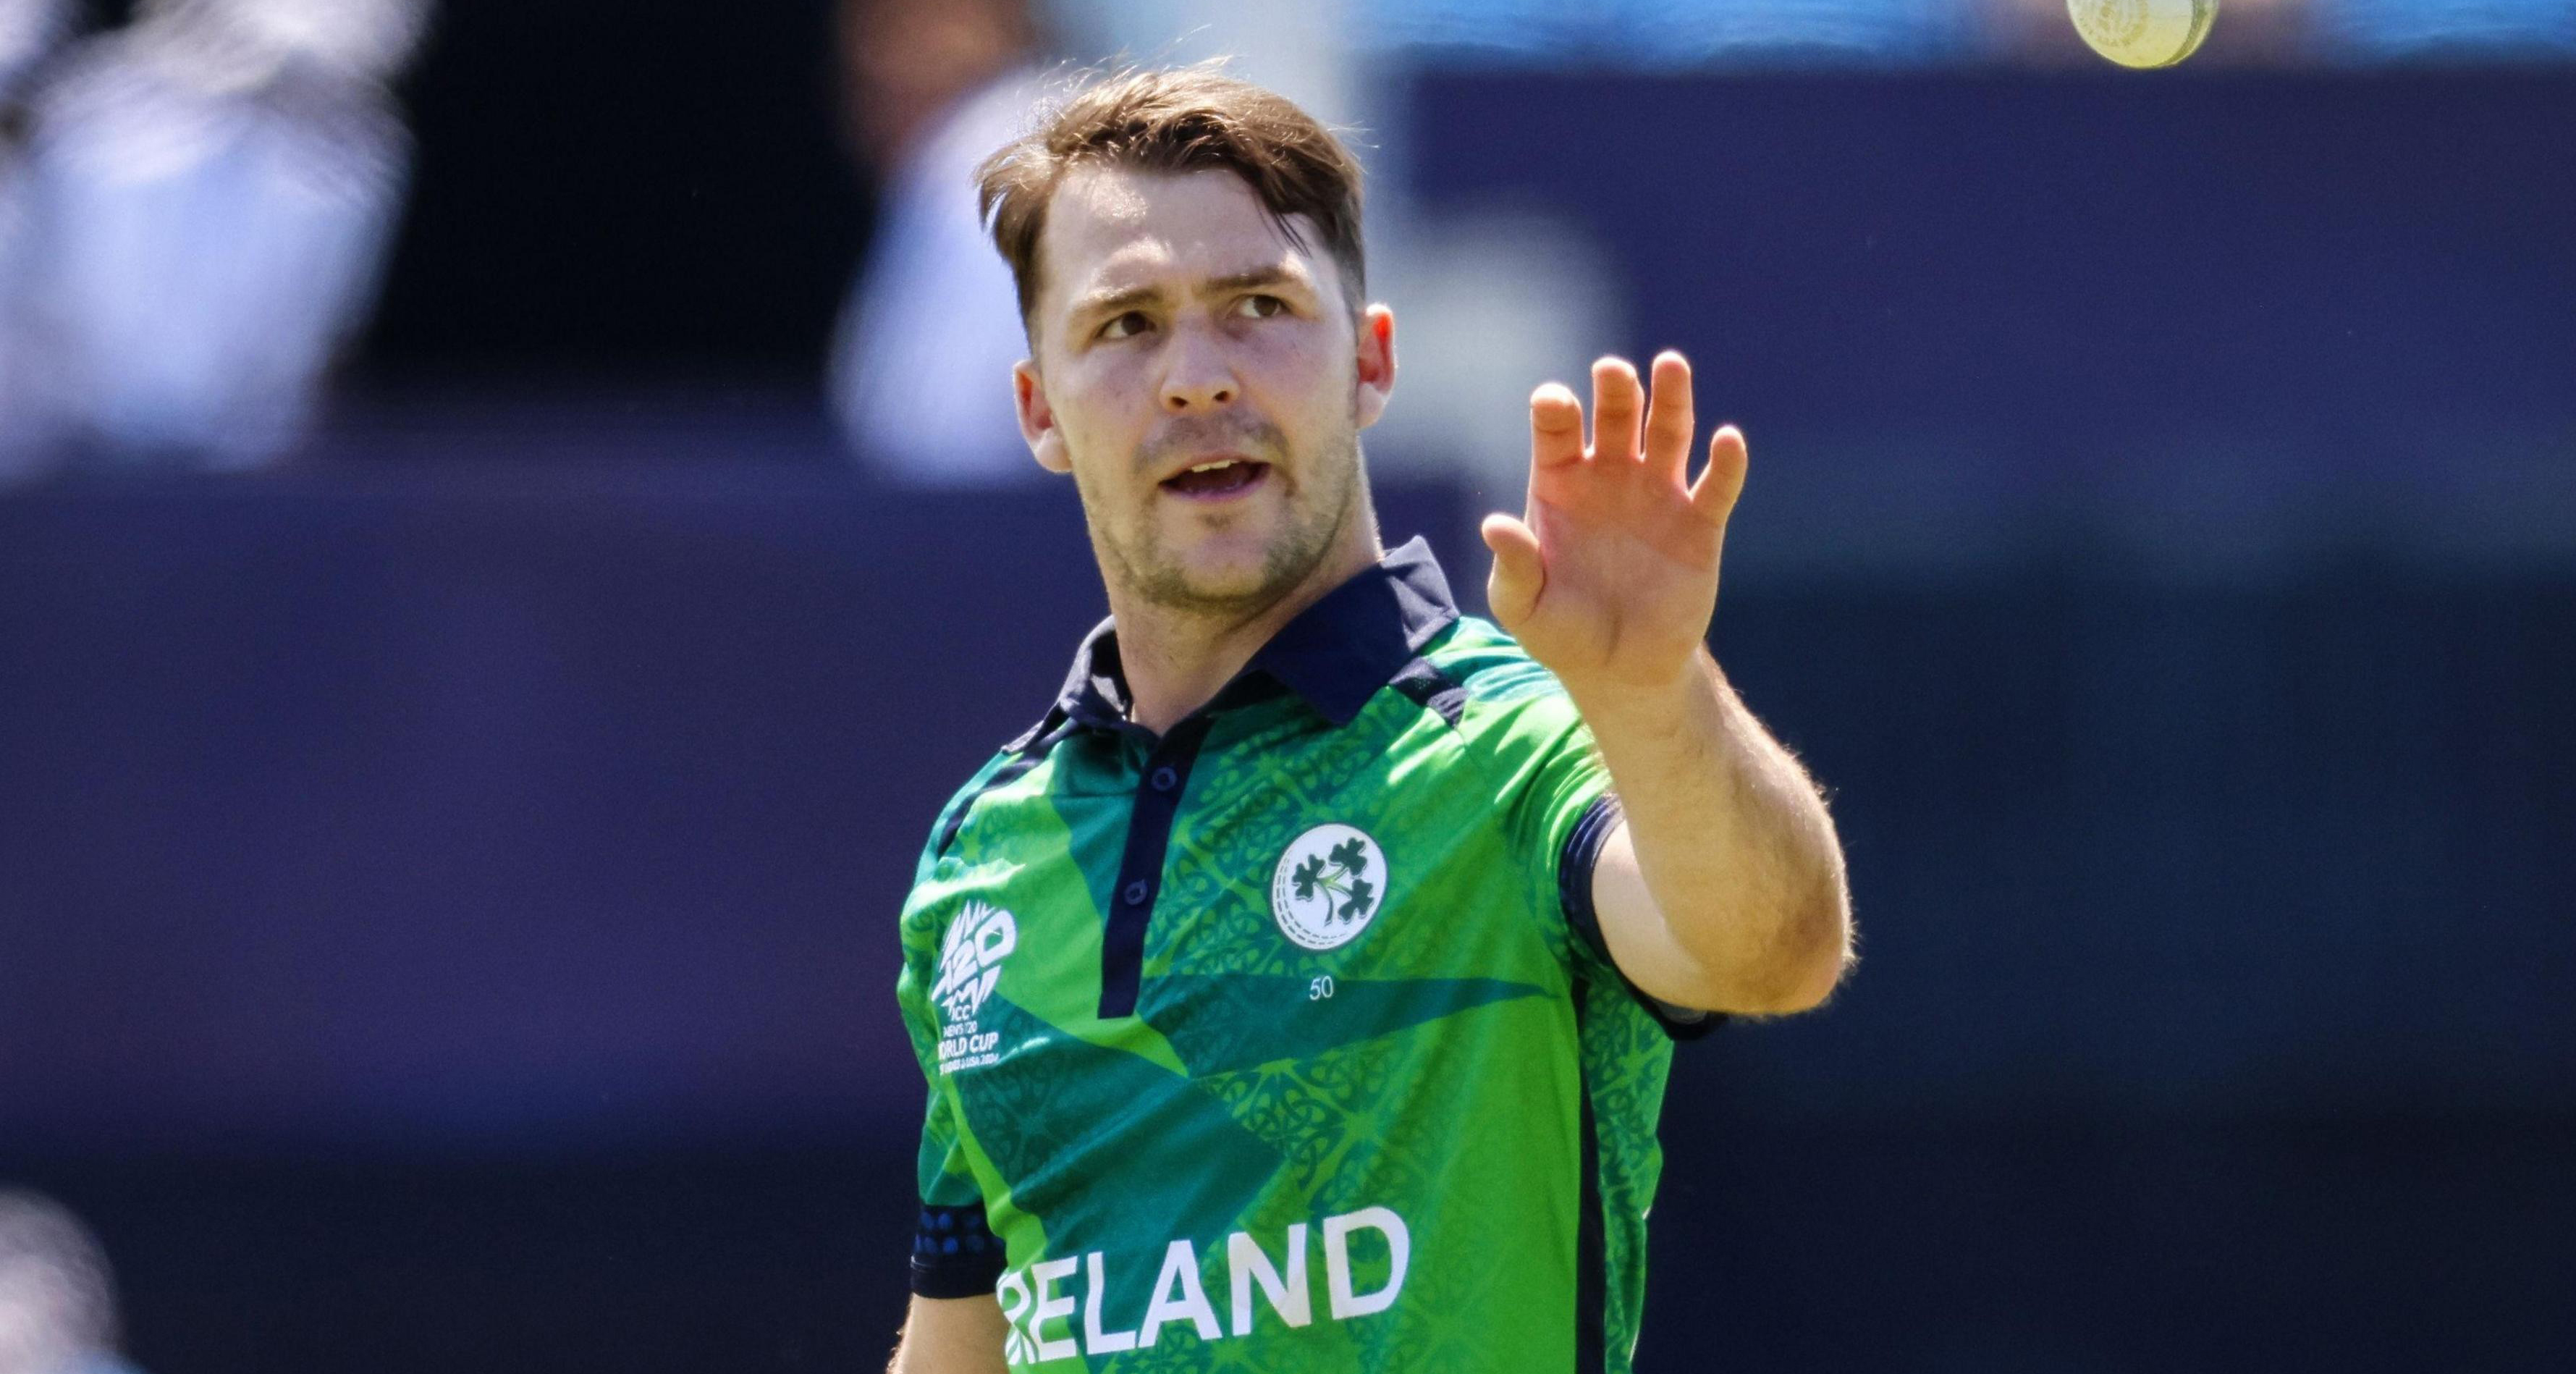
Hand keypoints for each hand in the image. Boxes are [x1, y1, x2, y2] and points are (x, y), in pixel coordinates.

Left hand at [1481, 351, 1746, 698]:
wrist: (1620, 670)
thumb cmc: (1560, 632)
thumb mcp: (1523, 608)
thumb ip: (1513, 568)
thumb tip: (1495, 526)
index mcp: (1560, 484)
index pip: (1557, 432)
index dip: (1555, 411)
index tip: (1554, 402)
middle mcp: (1611, 476)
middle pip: (1615, 416)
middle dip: (1615, 390)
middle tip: (1612, 370)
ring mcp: (1658, 495)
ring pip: (1669, 432)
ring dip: (1671, 398)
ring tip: (1670, 365)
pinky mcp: (1700, 526)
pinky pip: (1717, 487)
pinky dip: (1726, 463)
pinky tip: (1727, 440)